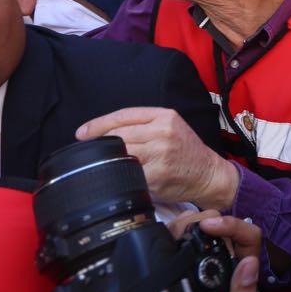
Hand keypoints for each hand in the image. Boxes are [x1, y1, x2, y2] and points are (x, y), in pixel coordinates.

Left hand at [76, 108, 238, 209]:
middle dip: (100, 143)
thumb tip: (105, 133)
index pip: (123, 115)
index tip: (82, 133)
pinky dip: (120, 174)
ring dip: (108, 159)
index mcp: (165, 116)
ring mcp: (160, 154)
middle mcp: (163, 132)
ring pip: (121, 153)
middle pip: (118, 134)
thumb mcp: (171, 126)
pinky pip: (129, 173)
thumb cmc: (186, 151)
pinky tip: (118, 175)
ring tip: (103, 163)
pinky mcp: (157, 175)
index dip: (98, 124)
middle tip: (89, 151)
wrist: (208, 174)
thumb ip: (144, 125)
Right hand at [151, 215, 261, 291]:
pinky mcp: (177, 260)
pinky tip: (162, 239)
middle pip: (223, 226)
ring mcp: (198, 260)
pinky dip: (171, 230)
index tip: (209, 227)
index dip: (233, 226)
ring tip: (170, 236)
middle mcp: (222, 264)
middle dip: (205, 220)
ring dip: (186, 224)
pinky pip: (178, 235)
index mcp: (238, 276)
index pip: (248, 239)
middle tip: (182, 230)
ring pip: (200, 225)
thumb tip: (250, 264)